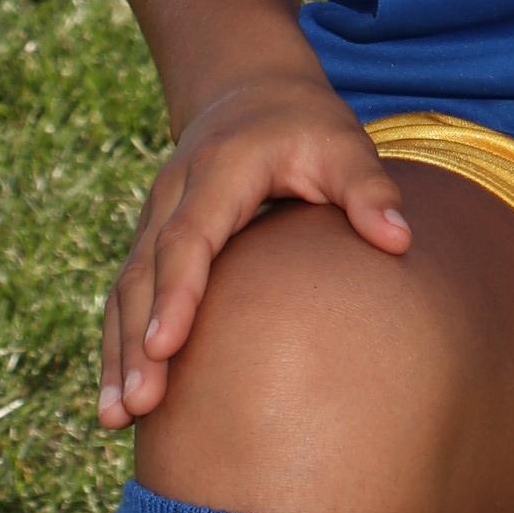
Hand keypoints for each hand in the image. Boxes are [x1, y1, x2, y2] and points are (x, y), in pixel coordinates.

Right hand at [99, 65, 409, 430]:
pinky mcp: (151, 241)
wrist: (249, 91)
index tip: (165, 348)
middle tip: (134, 408)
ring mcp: (154, 219)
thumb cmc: (306, 126)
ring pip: (126, 291)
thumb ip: (368, 188)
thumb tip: (399, 240)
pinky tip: (119, 401)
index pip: (189, 238)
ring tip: (114, 421)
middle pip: (146, 275)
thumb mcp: (343, 143)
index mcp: (218, 171)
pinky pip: (128, 296)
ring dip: (116, 356)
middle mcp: (173, 196)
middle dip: (136, 343)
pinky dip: (118, 346)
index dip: (176, 293)